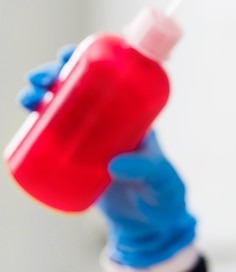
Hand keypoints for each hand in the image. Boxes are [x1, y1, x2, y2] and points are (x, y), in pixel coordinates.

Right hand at [17, 46, 196, 266]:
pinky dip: (38, 127)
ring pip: (64, 109)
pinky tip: (26, 120)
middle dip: (57, 76)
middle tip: (41, 78)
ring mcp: (93, 142)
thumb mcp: (161, 178)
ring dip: (42, 97)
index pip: (113, 79)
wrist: (152, 226)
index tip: (70, 54)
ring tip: (28, 97)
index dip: (91, 61)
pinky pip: (55, 139)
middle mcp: (112, 123)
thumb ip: (144, 169)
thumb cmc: (164, 195)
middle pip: (81, 89)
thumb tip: (114, 163)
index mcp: (136, 117)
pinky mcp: (78, 162)